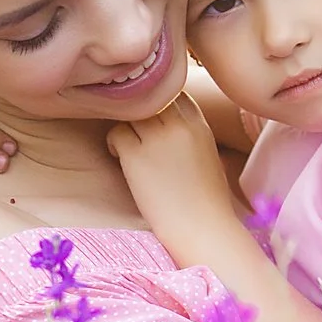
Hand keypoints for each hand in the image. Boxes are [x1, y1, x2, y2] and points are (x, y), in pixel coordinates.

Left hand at [106, 94, 242, 236]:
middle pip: (151, 98)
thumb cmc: (207, 202)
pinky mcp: (137, 157)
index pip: (175, 93)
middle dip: (140, 112)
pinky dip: (113, 143)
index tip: (153, 121)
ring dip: (125, 127)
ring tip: (127, 149)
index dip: (160, 104)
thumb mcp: (208, 156)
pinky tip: (120, 159)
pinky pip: (116, 132)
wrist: (203, 228)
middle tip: (135, 134)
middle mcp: (179, 126)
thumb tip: (170, 129)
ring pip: (131, 113)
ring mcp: (158, 139)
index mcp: (200, 125)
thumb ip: (190, 135)